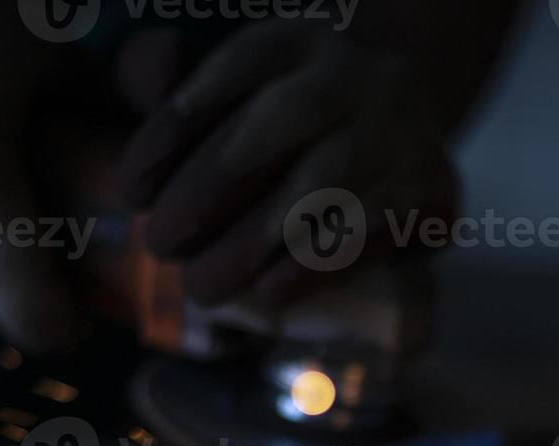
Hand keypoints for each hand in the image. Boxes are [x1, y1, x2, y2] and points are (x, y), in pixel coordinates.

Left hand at [116, 21, 458, 306]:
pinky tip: (268, 290)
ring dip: (252, 245)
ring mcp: (395, 132)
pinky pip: (365, 234)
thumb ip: (180, 80)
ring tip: (203, 287)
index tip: (132, 192)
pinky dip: (311, 266)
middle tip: (160, 246)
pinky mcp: (426, 189)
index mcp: (295, 42)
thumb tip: (141, 77)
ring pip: (320, 187)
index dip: (173, 133)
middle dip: (207, 193)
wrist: (404, 121)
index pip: (228, 74)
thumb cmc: (294, 115)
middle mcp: (351, 77)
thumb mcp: (241, 86)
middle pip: (275, 126)